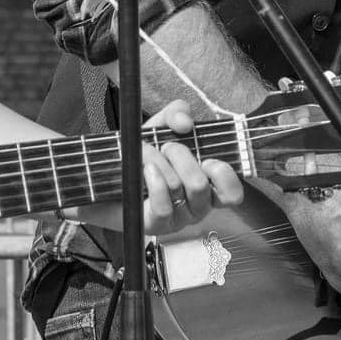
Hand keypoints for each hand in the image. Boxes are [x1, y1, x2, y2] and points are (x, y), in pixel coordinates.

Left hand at [138, 99, 245, 233]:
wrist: (108, 176)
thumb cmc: (141, 155)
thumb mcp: (161, 127)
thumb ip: (176, 114)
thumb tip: (186, 122)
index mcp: (207, 185)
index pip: (232, 194)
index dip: (225, 176)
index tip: (208, 158)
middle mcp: (196, 205)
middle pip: (199, 185)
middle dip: (180, 156)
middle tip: (167, 146)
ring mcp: (176, 218)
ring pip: (179, 189)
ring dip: (159, 161)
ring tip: (146, 151)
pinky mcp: (155, 225)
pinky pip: (163, 206)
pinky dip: (154, 181)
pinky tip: (145, 169)